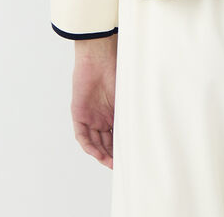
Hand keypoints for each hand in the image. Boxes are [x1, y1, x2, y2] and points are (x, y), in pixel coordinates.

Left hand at [70, 35, 117, 168]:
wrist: (99, 57)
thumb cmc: (116, 71)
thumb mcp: (127, 96)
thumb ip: (130, 114)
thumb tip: (144, 132)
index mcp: (114, 111)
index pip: (117, 134)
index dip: (122, 147)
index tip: (130, 158)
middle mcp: (102, 115)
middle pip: (106, 141)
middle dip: (112, 154)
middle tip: (120, 165)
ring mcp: (90, 115)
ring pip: (95, 141)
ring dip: (102, 153)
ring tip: (111, 163)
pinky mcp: (79, 113)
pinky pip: (82, 135)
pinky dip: (90, 146)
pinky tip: (98, 154)